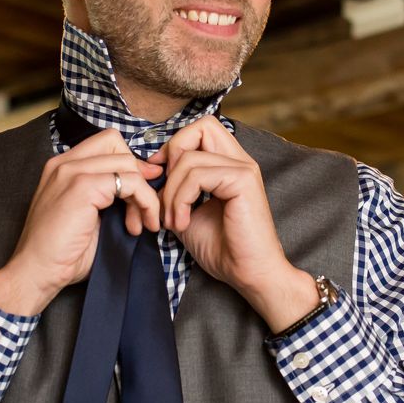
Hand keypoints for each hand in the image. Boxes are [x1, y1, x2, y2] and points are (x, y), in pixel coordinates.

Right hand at [0, 132, 164, 317]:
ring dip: (143, 194)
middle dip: (138, 175)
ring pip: (126, 162)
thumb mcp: (87, 218)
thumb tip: (140, 191)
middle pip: (116, 144)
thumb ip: (106, 198)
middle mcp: (64, 163)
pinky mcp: (83, 187)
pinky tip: (138, 225)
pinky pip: (129, 182)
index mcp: (62, 167)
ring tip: (139, 225)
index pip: (104, 144)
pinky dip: (144, 202)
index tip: (142, 191)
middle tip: (142, 209)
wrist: (36, 272)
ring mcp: (72, 172)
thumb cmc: (60, 255)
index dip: (128, 164)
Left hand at [158, 120, 318, 332]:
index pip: (200, 129)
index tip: (160, 176)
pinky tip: (182, 223)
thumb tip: (154, 174)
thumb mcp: (188, 214)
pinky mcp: (243, 180)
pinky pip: (197, 175)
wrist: (249, 275)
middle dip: (172, 156)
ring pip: (190, 158)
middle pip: (200, 127)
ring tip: (172, 221)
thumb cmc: (223, 250)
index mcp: (230, 164)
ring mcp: (243, 168)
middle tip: (167, 195)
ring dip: (171, 192)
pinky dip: (180, 200)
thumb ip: (175, 190)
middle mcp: (240, 160)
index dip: (175, 146)